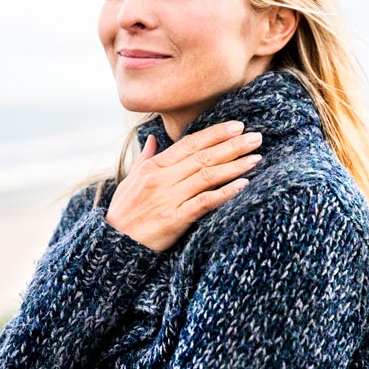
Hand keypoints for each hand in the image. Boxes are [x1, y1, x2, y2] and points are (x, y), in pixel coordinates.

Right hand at [105, 121, 262, 252]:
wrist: (112, 243)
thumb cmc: (123, 211)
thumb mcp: (130, 180)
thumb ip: (145, 158)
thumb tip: (151, 138)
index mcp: (153, 167)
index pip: (189, 144)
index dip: (215, 134)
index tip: (237, 126)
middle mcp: (162, 179)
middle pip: (203, 157)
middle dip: (232, 145)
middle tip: (256, 137)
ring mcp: (168, 198)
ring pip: (207, 176)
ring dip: (234, 166)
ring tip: (256, 158)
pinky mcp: (174, 219)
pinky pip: (203, 202)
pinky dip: (224, 193)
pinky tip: (242, 185)